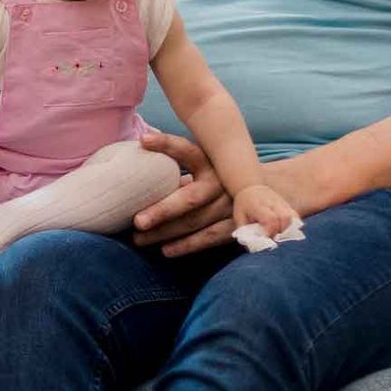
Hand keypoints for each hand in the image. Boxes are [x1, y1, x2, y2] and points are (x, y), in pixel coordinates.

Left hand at [130, 131, 234, 256]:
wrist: (258, 192)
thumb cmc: (213, 178)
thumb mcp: (200, 166)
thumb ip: (175, 167)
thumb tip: (131, 164)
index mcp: (210, 161)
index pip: (186, 150)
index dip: (166, 144)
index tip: (143, 140)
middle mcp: (222, 182)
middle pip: (190, 198)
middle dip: (162, 210)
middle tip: (137, 221)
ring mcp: (230, 205)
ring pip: (194, 221)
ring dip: (165, 232)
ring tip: (138, 239)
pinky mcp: (236, 225)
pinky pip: (210, 237)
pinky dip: (187, 245)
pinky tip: (165, 250)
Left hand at [233, 183, 299, 237]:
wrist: (251, 188)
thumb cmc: (243, 206)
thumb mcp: (238, 218)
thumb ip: (245, 232)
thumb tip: (253, 248)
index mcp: (258, 205)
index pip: (270, 219)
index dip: (270, 231)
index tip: (266, 238)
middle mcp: (272, 202)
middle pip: (285, 218)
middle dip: (282, 232)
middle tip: (275, 238)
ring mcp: (282, 202)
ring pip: (293, 216)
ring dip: (289, 229)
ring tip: (280, 235)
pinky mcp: (287, 204)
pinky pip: (295, 216)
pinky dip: (293, 225)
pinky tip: (286, 231)